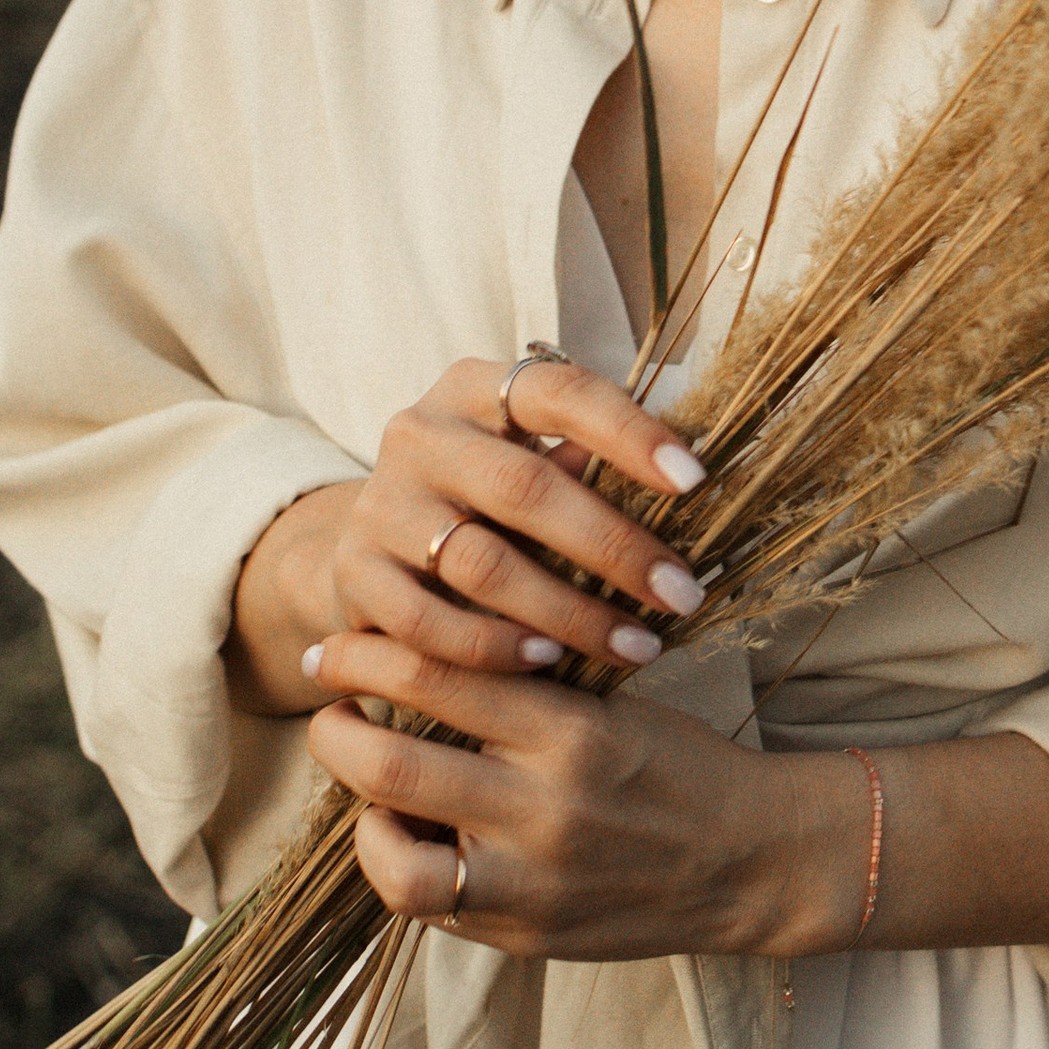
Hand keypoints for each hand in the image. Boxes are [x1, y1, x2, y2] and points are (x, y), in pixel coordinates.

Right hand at [225, 353, 709, 716]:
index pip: (559, 391)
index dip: (628, 431)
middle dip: (615, 548)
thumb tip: (684, 478)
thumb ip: (586, 463)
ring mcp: (380, 504)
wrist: (372, 548)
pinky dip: (495, 647)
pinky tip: (550, 661)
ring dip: (570, 612)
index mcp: (475, 387)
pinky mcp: (354, 574)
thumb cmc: (485, 502)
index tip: (694, 479)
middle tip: (682, 595)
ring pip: (483, 564)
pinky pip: (429, 623)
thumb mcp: (529, 462)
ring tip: (636, 643)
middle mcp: (420, 434)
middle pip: (525, 488)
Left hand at [308, 651, 857, 959]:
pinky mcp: (525, 935)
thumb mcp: (614, 700)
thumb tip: (419, 649)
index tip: (337, 645)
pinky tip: (408, 837)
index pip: (439, 674)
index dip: (367, 656)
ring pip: (394, 858)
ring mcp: (532, 883)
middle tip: (327, 707)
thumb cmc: (679, 763)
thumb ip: (525, 687)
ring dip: (356, 812)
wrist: (752, 860)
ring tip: (359, 782)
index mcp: (570, 730)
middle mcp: (544, 807)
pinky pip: (429, 907)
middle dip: (336, 730)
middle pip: (392, 765)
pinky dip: (401, 866)